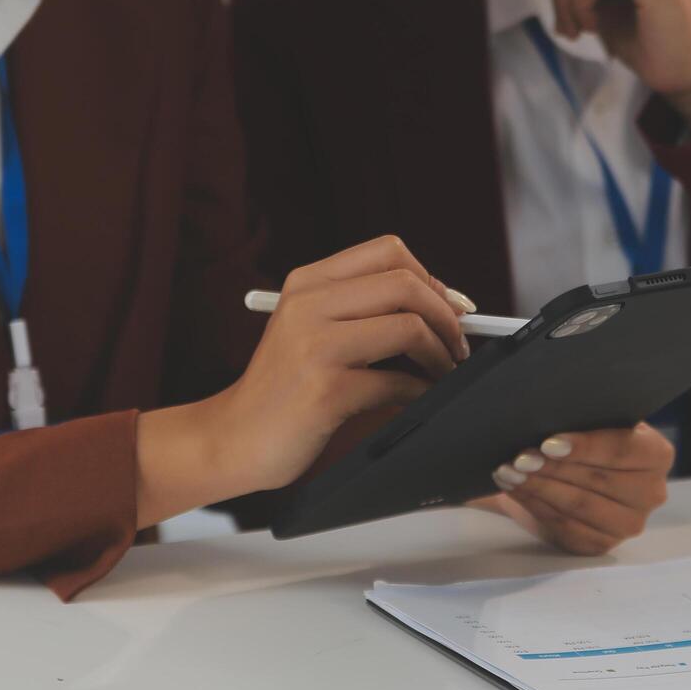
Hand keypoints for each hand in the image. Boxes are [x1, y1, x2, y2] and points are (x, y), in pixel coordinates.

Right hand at [136, 236, 473, 526]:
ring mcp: (314, 347)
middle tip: (457, 345)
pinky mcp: (324, 391)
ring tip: (445, 371)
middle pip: (405, 284)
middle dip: (447, 316)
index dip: (432, 278)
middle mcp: (308, 305)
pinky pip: (398, 382)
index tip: (452, 308)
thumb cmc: (283, 389)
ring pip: (409, 327)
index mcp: (307, 283)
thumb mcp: (309, 330)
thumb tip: (443, 305)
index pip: (388, 251)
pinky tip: (421, 398)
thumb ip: (359, 309)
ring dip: (442, 353)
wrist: (233, 438)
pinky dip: (422, 391)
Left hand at [479, 424, 673, 554]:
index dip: (585, 447)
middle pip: (597, 479)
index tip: (548, 443)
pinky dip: (534, 505)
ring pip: (578, 504)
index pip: (622, 449)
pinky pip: (564, 526)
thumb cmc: (584, 440)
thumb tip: (543, 414)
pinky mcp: (600, 544)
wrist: (573, 474)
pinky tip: (513, 489)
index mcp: (656, 454)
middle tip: (518, 457)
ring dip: (537, 486)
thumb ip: (579, 416)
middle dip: (552, 467)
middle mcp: (650, 492)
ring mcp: (628, 524)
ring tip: (508, 471)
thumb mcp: (588, 422)